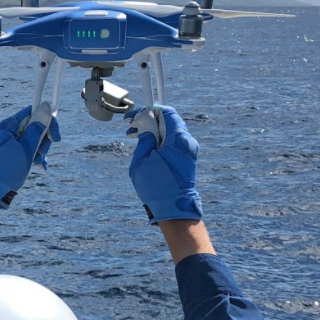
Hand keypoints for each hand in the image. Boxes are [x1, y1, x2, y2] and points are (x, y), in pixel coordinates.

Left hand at [0, 105, 59, 207]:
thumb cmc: (8, 169)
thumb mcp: (26, 148)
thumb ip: (37, 128)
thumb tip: (45, 106)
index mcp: (8, 125)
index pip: (33, 112)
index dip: (46, 122)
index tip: (54, 138)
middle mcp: (9, 130)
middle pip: (35, 125)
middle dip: (44, 139)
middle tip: (43, 153)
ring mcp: (11, 141)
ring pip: (34, 138)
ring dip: (40, 149)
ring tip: (37, 162)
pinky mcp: (13, 151)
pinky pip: (29, 147)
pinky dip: (36, 155)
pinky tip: (41, 166)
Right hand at [124, 106, 201, 222]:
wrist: (173, 208)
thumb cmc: (157, 186)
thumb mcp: (143, 159)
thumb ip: (145, 137)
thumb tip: (146, 124)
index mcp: (179, 139)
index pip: (167, 113)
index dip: (149, 110)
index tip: (134, 116)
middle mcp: (187, 142)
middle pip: (167, 121)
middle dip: (148, 120)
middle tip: (130, 126)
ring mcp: (188, 150)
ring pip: (168, 131)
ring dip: (151, 131)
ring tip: (133, 136)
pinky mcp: (185, 158)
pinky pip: (172, 142)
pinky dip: (158, 140)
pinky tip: (144, 145)